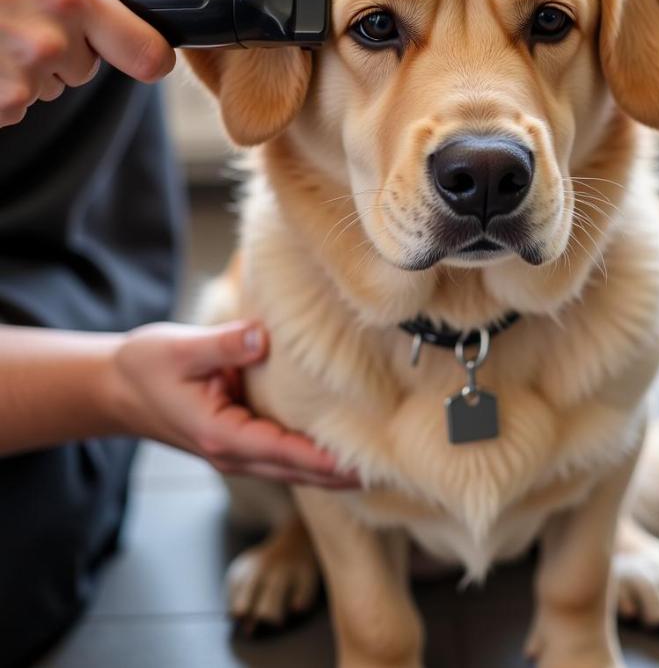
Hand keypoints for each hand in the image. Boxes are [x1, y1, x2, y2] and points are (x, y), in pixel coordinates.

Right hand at [0, 0, 175, 126]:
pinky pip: (19, 103)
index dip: (145, 50)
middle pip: (93, 68)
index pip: (150, 56)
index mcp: (71, 0)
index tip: (131, 41)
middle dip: (72, 46)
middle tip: (26, 13)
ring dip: (34, 64)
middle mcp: (52, 46)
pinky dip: (4, 85)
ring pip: (55, 85)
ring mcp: (20, 82)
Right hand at [110, 321, 357, 488]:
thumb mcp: (179, 349)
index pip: (281, 451)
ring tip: (376, 469)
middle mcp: (232, 452)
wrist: (116, 389)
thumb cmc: (145, 367)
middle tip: (387, 472)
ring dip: (330, 473)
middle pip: (296, 471)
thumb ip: (222, 344)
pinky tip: (339, 454)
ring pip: (292, 470)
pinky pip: (282, 458)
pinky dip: (312, 460)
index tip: (360, 462)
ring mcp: (235, 452)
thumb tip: (262, 338)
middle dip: (339, 475)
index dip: (321, 458)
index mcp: (220, 433)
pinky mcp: (238, 442)